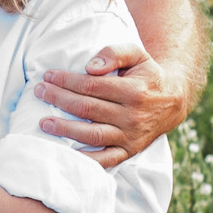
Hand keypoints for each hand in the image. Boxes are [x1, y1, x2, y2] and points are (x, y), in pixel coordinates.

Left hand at [40, 44, 191, 168]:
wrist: (173, 101)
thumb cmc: (148, 75)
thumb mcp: (137, 55)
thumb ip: (114, 53)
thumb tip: (89, 67)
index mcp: (134, 91)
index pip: (92, 86)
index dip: (66, 81)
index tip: (48, 76)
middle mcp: (132, 116)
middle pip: (87, 109)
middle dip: (59, 99)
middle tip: (39, 92)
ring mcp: (131, 136)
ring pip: (93, 135)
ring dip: (65, 130)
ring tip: (43, 123)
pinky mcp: (130, 150)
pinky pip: (107, 160)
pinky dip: (87, 160)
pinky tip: (68, 154)